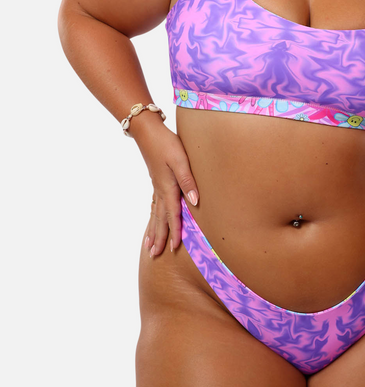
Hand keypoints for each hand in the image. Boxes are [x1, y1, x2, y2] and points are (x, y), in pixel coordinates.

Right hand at [133, 119, 198, 256]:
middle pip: (160, 219)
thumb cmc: (167, 144)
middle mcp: (160, 190)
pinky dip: (152, 217)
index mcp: (168, 187)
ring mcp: (156, 186)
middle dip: (159, 237)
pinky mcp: (156, 180)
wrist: (148, 131)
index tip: (174, 248)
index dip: (174, 232)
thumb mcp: (181, 161)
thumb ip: (188, 182)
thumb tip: (195, 203)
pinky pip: (154, 205)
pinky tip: (152, 220)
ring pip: (154, 213)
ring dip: (153, 230)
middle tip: (154, 256)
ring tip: (149, 246)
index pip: (172, 215)